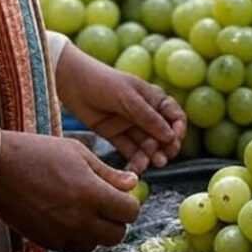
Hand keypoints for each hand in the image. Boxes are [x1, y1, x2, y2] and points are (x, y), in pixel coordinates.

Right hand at [0, 131, 139, 251]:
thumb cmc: (37, 152)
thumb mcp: (77, 153)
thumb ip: (108, 172)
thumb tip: (133, 183)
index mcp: (91, 193)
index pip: (130, 212)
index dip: (130, 203)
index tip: (122, 195)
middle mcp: (80, 219)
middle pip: (117, 234)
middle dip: (117, 219)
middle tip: (106, 203)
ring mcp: (62, 234)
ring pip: (96, 244)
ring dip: (97, 230)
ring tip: (85, 210)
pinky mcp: (46, 242)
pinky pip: (74, 248)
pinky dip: (78, 237)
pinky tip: (69, 218)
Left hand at [55, 45, 186, 172]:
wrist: (73, 82)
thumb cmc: (105, 82)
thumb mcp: (129, 98)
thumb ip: (148, 118)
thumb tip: (171, 136)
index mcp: (152, 98)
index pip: (174, 116)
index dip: (178, 128)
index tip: (175, 139)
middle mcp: (144, 113)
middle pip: (162, 134)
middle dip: (165, 147)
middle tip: (163, 158)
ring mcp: (130, 125)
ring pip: (146, 144)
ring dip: (150, 155)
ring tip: (149, 165)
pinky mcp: (115, 135)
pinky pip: (129, 150)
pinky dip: (134, 159)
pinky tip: (136, 169)